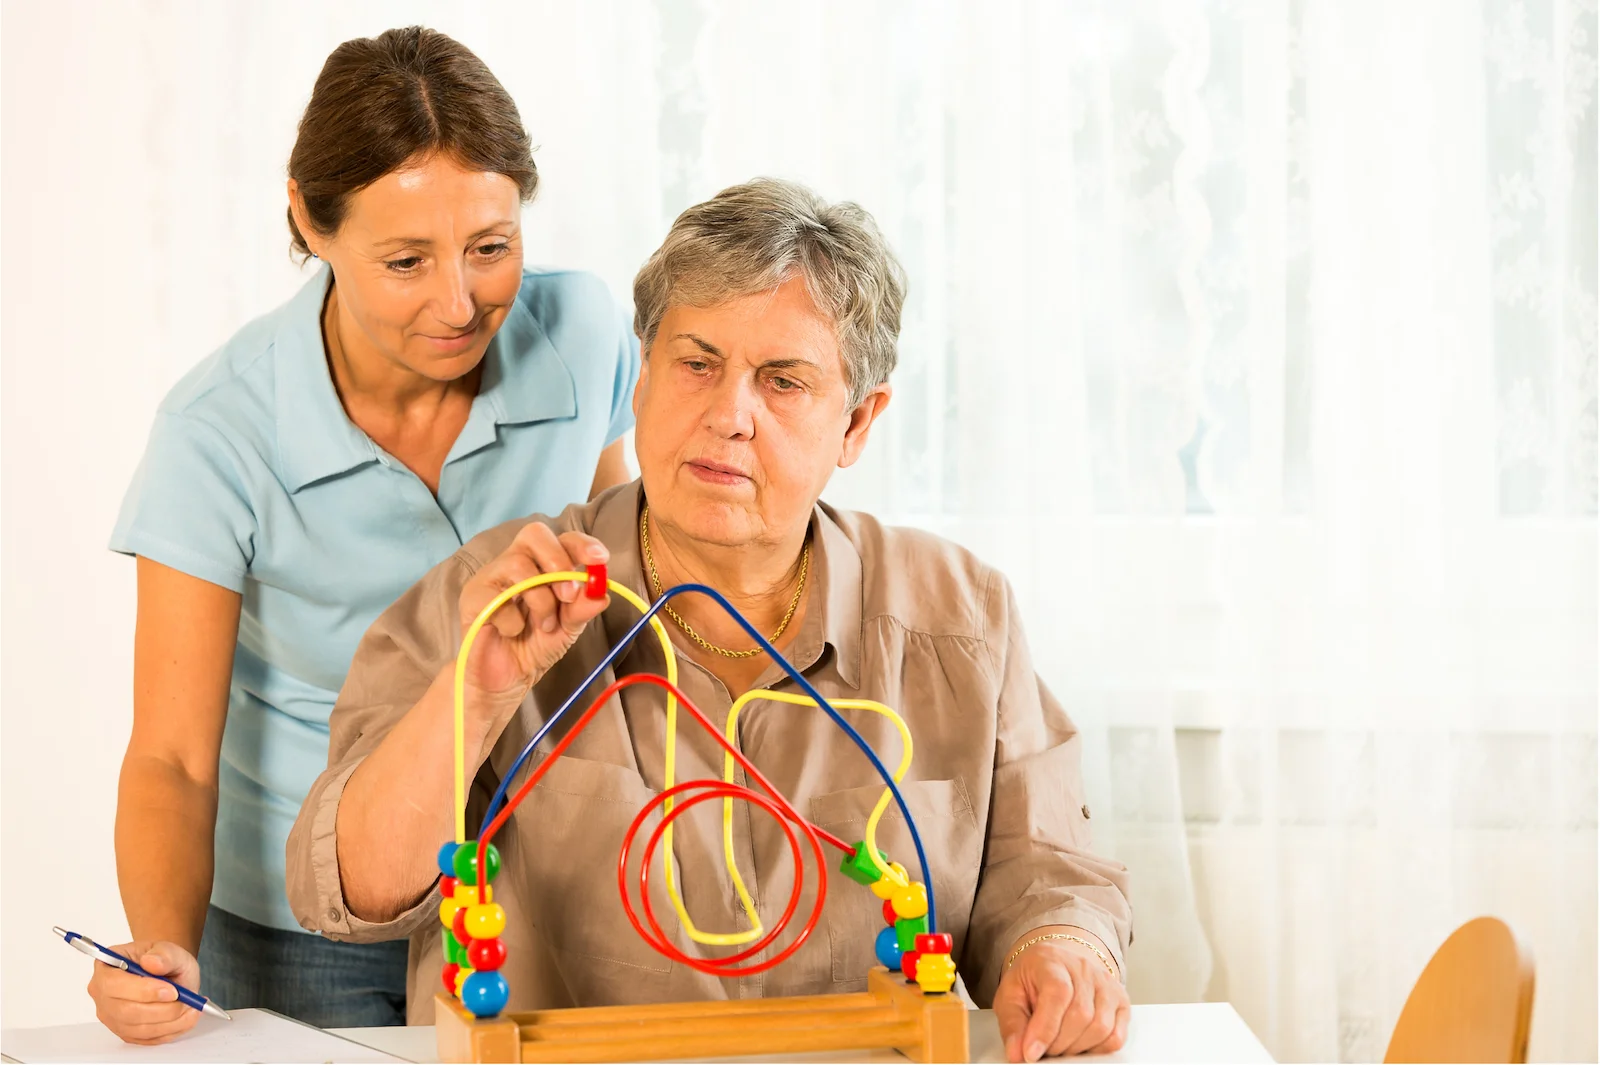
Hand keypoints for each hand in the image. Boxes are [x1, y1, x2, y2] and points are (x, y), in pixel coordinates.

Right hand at [86, 940, 201, 1044]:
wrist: (168, 973)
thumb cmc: (163, 960)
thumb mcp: (170, 949)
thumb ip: (164, 954)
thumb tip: (152, 961)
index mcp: (106, 967)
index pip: (113, 984)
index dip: (143, 991)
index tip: (172, 991)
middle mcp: (102, 995)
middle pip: (125, 1011)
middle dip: (161, 1009)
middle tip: (186, 1001)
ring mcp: (111, 1016)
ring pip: (137, 1028)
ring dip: (169, 1021)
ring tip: (191, 1007)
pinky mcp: (125, 1032)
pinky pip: (146, 1039)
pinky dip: (170, 1030)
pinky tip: (185, 1018)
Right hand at [459, 523, 609, 703]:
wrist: (504, 679)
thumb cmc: (534, 646)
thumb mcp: (567, 629)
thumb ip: (582, 610)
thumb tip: (602, 594)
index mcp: (543, 565)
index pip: (562, 539)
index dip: (581, 543)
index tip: (599, 559)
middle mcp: (516, 562)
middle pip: (534, 534)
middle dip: (558, 561)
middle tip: (568, 597)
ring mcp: (491, 576)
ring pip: (518, 566)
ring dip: (540, 600)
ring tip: (543, 625)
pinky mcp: (472, 596)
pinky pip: (496, 596)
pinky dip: (513, 621)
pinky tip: (511, 632)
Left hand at [994, 938, 1128, 1060]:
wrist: (1057, 964)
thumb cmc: (1033, 980)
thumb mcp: (1011, 995)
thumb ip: (1012, 1024)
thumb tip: (1016, 1053)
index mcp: (1052, 961)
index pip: (1057, 993)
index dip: (1045, 1027)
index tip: (1031, 1052)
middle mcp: (1084, 969)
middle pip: (1080, 1014)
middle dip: (1058, 1043)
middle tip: (1042, 1050)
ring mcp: (1106, 984)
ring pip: (1100, 1027)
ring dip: (1076, 1048)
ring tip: (1058, 1045)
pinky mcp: (1121, 1001)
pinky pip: (1116, 1036)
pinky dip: (1096, 1049)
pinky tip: (1078, 1043)